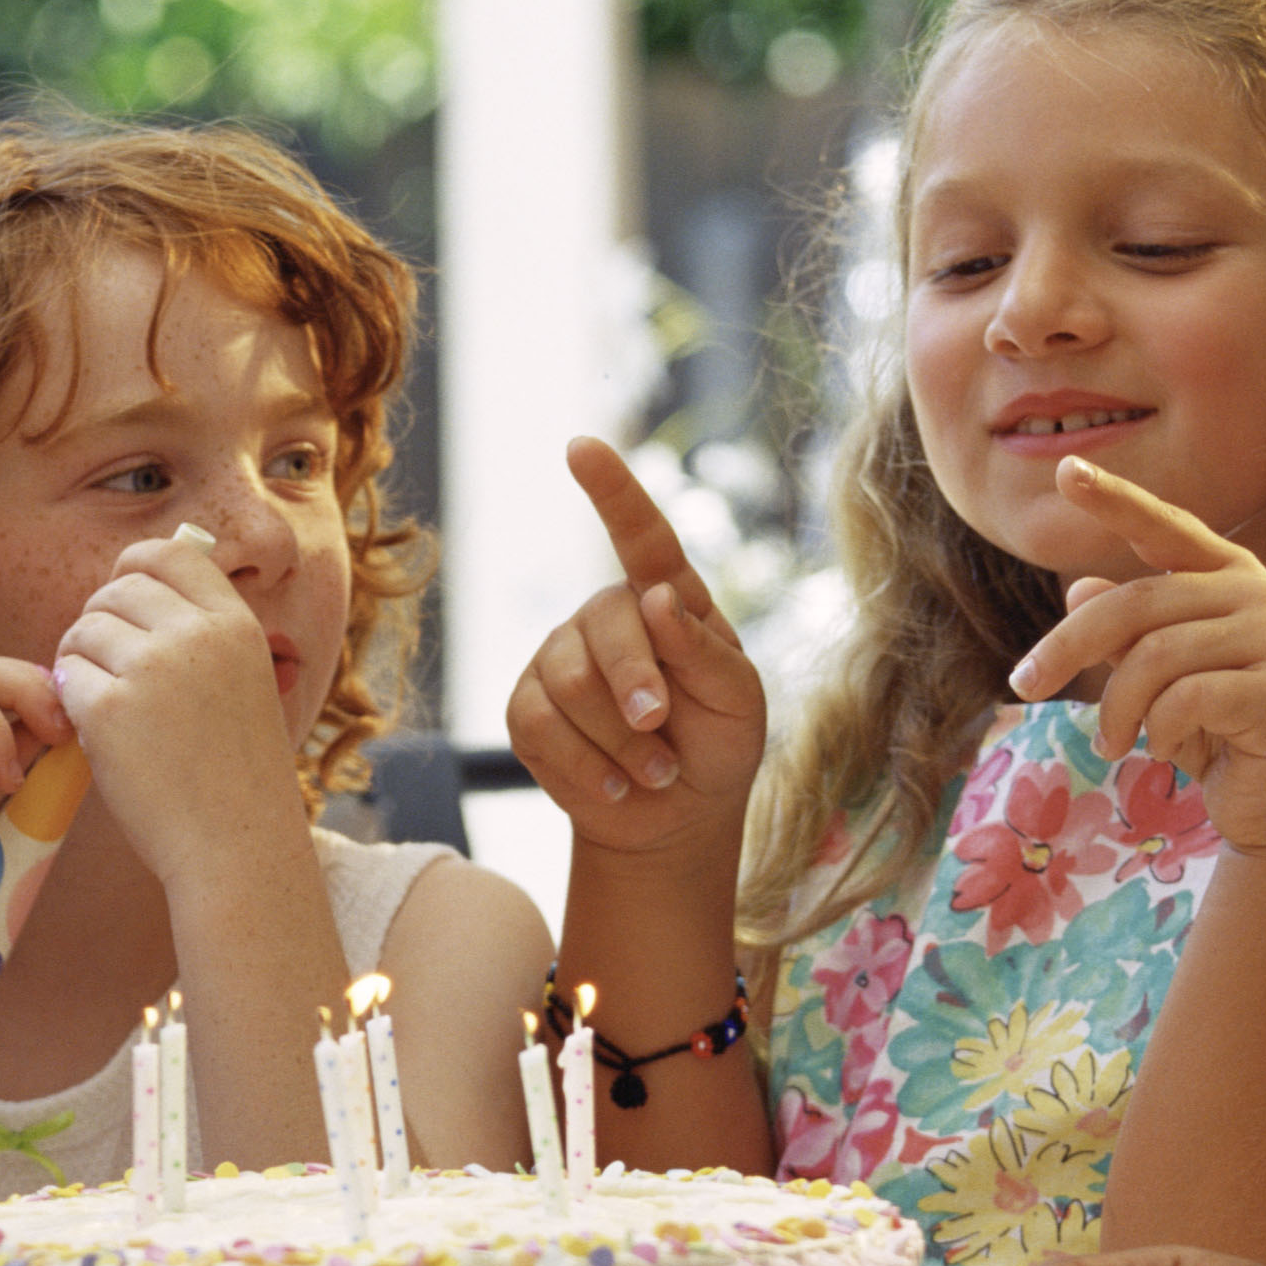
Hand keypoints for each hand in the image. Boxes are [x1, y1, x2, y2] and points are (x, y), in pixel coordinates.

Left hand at [52, 526, 307, 884]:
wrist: (238, 847)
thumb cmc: (237, 775)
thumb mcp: (246, 684)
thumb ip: (204, 637)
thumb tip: (140, 585)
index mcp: (235, 624)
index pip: (168, 553)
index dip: (133, 570)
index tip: (122, 602)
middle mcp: (197, 635)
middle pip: (115, 590)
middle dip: (99, 623)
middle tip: (105, 669)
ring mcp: (152, 669)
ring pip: (83, 631)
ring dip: (79, 662)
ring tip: (103, 706)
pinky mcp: (110, 710)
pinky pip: (64, 678)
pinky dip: (69, 702)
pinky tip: (93, 733)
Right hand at [503, 438, 772, 863]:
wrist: (676, 818)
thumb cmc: (718, 744)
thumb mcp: (738, 701)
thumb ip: (703, 650)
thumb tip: (656, 597)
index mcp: (668, 597)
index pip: (641, 535)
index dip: (612, 490)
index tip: (581, 447)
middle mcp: (608, 616)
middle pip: (605, 626)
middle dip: (638, 686)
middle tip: (664, 731)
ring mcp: (560, 657)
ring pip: (569, 683)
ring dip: (620, 741)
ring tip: (655, 771)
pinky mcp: (527, 707)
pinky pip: (539, 726)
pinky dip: (585, 767)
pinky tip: (614, 786)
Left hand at [1009, 458, 1265, 858]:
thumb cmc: (1221, 732)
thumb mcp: (1163, 679)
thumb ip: (1130, 632)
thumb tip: (1079, 587)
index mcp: (1228, 574)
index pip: (1164, 526)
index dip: (1114, 498)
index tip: (1065, 470)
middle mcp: (1257, 593)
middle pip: (1134, 604)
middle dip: (1067, 649)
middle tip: (1024, 686)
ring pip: (1153, 658)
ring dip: (1118, 709)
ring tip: (1114, 743)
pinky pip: (1185, 700)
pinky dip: (1160, 733)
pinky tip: (1170, 752)